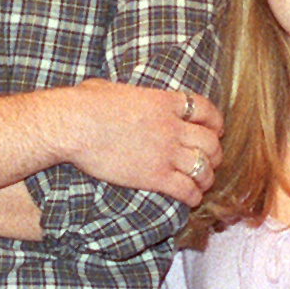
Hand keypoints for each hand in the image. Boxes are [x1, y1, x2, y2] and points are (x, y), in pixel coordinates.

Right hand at [64, 80, 224, 203]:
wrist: (74, 125)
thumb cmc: (85, 104)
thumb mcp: (114, 89)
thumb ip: (128, 94)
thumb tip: (118, 94)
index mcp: (164, 102)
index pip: (205, 110)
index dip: (215, 123)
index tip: (215, 131)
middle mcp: (172, 127)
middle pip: (210, 142)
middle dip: (214, 154)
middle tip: (210, 161)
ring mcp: (165, 152)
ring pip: (203, 168)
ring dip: (206, 178)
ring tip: (202, 184)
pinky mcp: (154, 176)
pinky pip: (186, 189)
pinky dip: (192, 196)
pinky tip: (190, 200)